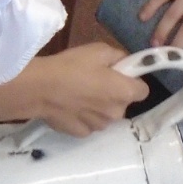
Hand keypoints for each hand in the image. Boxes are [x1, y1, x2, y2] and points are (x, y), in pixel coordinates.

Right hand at [0, 43, 147, 135]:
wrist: (39, 88)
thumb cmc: (71, 66)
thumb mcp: (98, 50)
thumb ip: (118, 57)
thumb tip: (125, 63)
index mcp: (124, 92)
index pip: (143, 90)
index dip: (133, 81)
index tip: (120, 74)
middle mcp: (116, 113)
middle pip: (122, 103)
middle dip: (113, 93)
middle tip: (94, 80)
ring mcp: (99, 126)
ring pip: (105, 114)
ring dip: (98, 106)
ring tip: (78, 93)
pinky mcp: (82, 133)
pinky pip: (89, 123)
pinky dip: (83, 116)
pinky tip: (70, 105)